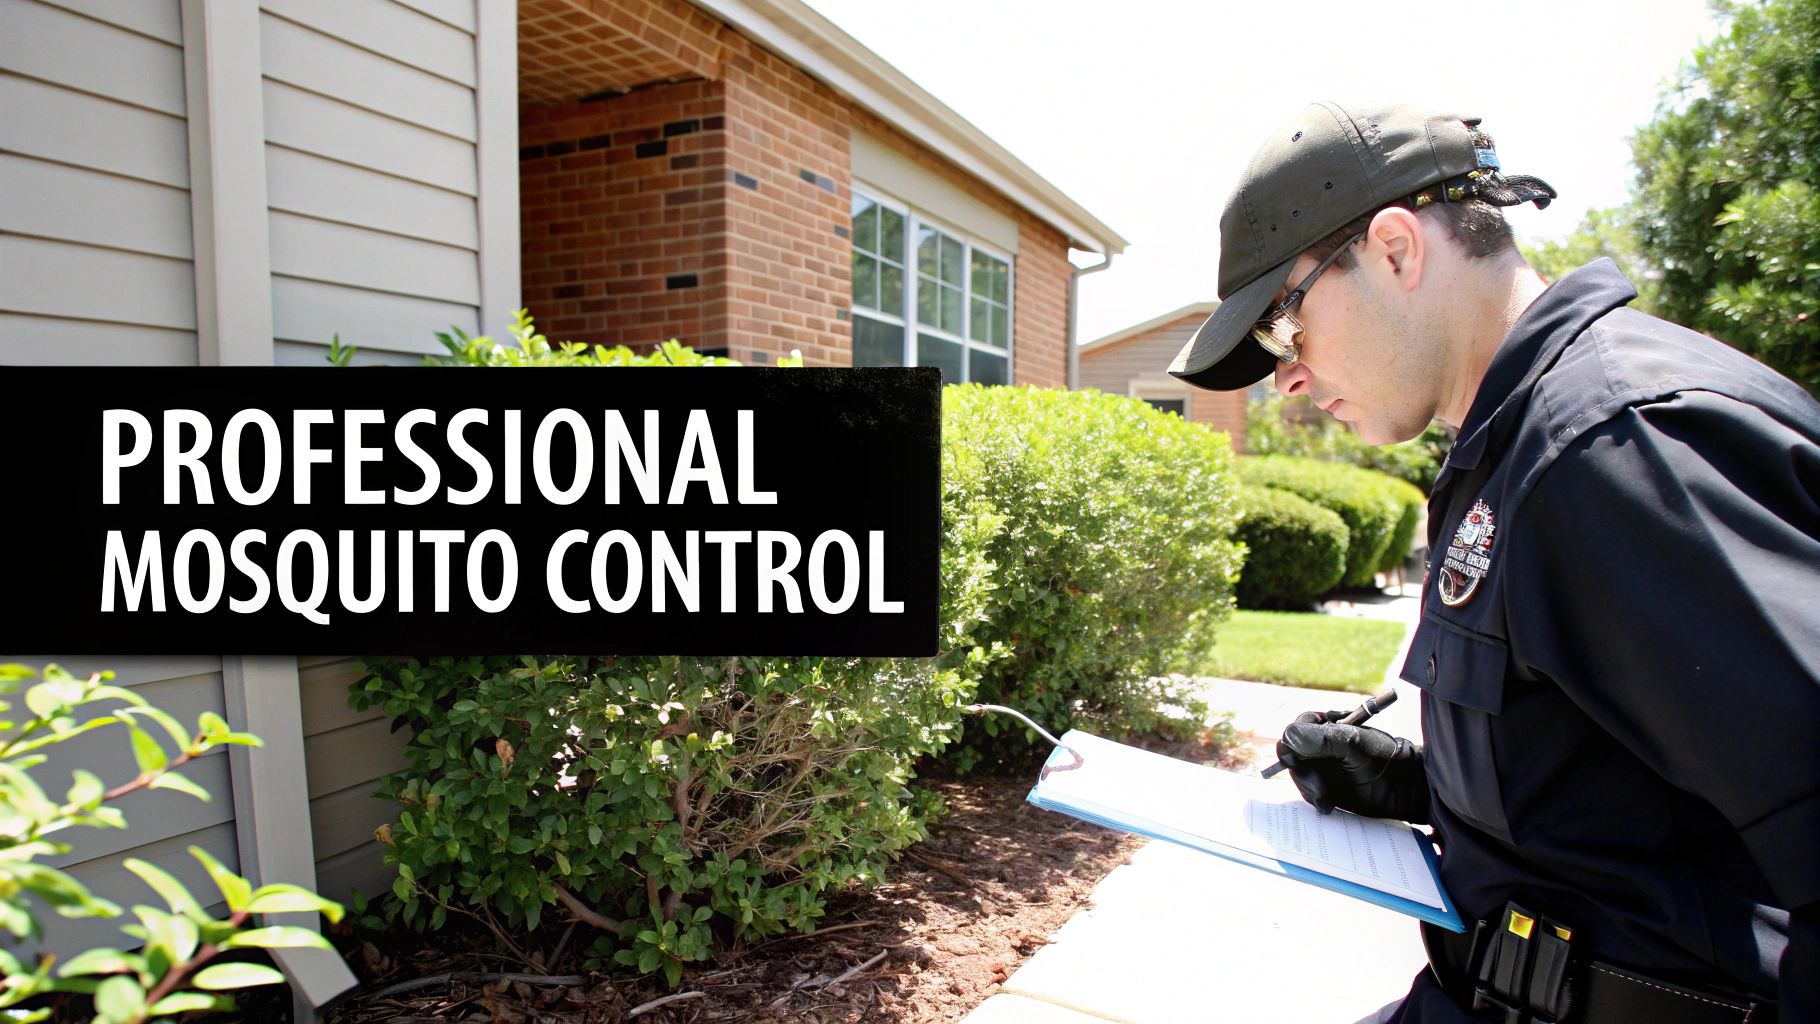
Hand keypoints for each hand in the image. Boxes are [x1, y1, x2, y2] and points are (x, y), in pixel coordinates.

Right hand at [1274, 710, 1429, 823]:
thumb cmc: (1384, 758)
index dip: (1293, 747)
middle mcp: (1320, 745)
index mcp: (1325, 726)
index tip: (1298, 762)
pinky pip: (1307, 792)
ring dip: (1309, 788)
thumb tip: (1288, 738)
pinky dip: (1315, 799)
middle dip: (1302, 773)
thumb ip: (1321, 738)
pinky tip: (1329, 804)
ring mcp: (1322, 767)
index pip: (1294, 732)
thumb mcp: (1353, 743)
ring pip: (1298, 776)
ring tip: (1327, 797)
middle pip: (1290, 756)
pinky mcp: (1326, 787)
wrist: (1406, 788)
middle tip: (1319, 787)